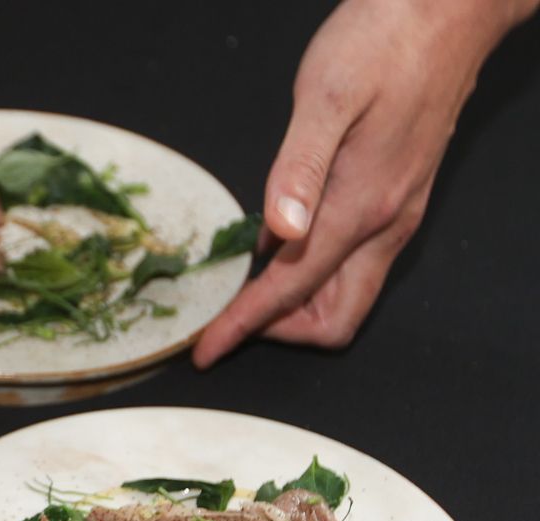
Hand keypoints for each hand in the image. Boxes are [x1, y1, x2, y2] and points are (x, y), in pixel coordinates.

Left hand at [193, 0, 537, 367]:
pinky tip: (279, 245)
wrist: (451, 8)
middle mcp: (386, 222)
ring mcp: (397, 212)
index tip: (207, 348)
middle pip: (333, 318)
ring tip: (245, 286)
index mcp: (362, 205)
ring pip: (348, 295)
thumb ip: (299, 167)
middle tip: (228, 316)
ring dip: (297, 305)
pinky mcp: (398, 197)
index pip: (292, 290)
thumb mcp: (327, 96)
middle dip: (279, 330)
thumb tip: (280, 232)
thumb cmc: (388, 40)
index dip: (244, 324)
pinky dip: (313, 273)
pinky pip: (355, 262)